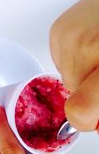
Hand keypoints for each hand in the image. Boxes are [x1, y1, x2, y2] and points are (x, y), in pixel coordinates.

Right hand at [50, 0, 98, 130]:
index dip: (85, 120)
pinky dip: (74, 58)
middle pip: (73, 92)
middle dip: (89, 91)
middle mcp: (85, 46)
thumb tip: (95, 125)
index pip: (79, 110)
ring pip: (66, 76)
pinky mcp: (58, 29)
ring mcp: (68, 35)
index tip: (94, 118)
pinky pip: (59, 60)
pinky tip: (91, 44)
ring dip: (81, 73)